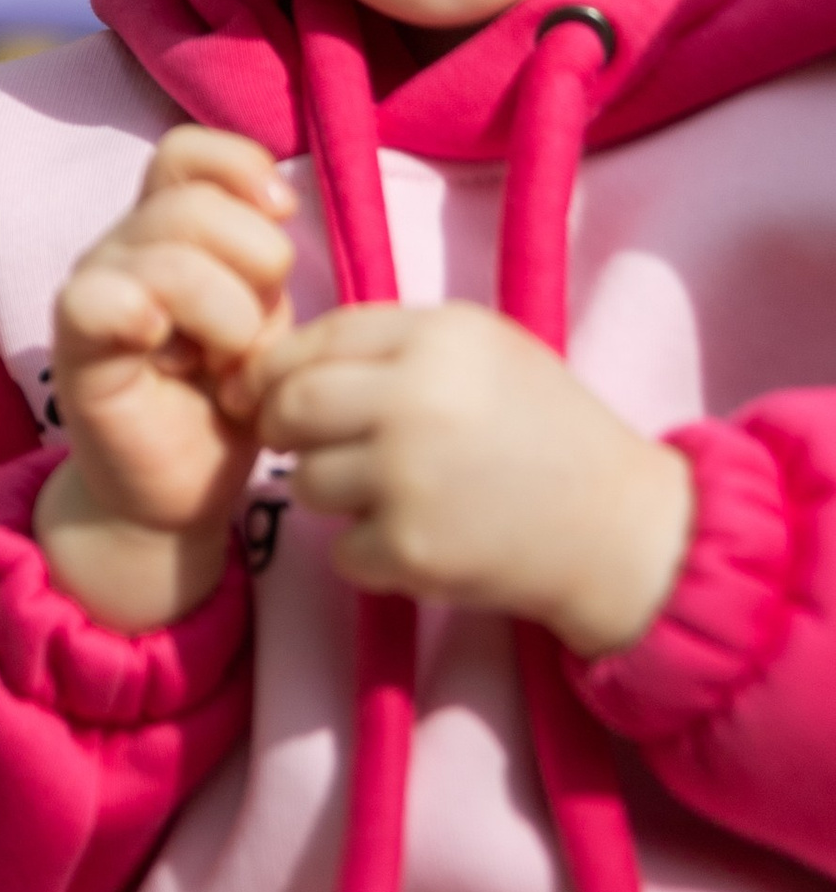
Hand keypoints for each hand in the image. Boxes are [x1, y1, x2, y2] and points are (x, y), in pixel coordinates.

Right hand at [38, 126, 296, 633]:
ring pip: (168, 255)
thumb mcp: (263, 320)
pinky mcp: (76, 349)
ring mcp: (93, 293)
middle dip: (255, 266)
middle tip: (254, 335)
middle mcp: (120, 248)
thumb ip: (260, 261)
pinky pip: (101, 300)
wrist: (176, 494)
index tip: (282, 218)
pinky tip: (170, 357)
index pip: (187, 153)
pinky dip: (148, 316)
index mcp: (166, 231)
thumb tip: (277, 204)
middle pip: (193, 205)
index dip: (240, 169)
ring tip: (226, 366)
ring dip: (227, 317)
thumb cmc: (222, 402)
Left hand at [250, 301, 692, 655]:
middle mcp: (419, 398)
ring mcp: (411, 475)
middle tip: (297, 443)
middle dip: (281, 425)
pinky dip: (369, 555)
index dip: (280, 366)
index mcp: (440, 336)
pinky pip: (341, 551)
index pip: (321, 337)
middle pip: (293, 405)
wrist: (621, 529)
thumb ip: (393, 345)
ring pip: (307, 482)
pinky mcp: (411, 548)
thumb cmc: (545, 432)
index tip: (269, 390)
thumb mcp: (484, 354)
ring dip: (332, 494)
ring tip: (393, 494)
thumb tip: (281, 365)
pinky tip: (422, 540)